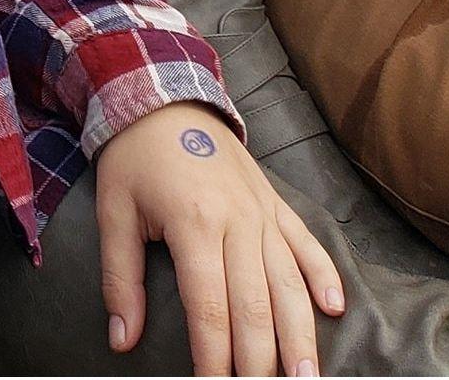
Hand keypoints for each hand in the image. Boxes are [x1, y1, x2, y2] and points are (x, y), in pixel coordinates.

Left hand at [95, 102, 342, 375]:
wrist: (161, 95)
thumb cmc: (133, 157)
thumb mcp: (113, 211)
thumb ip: (120, 279)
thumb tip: (121, 340)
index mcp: (194, 223)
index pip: (211, 309)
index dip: (214, 358)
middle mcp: (238, 220)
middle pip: (257, 307)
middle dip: (261, 362)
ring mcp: (262, 212)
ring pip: (289, 284)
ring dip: (301, 336)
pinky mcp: (276, 203)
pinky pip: (307, 244)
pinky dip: (323, 276)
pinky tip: (335, 309)